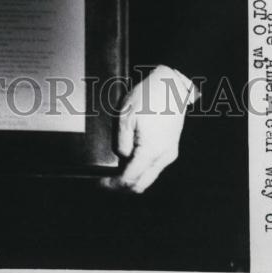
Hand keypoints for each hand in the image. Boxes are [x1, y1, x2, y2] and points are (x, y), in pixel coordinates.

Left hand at [105, 65, 196, 193]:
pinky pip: (154, 167)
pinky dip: (141, 168)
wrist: (171, 85)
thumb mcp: (126, 115)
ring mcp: (169, 154)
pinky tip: (130, 157)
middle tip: (106, 180)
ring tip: (116, 167)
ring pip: (148, 177)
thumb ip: (121, 142)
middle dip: (122, 186)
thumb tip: (122, 158)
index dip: (112, 185)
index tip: (100, 184)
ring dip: (132, 177)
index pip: (130, 179)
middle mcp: (163, 157)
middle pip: (141, 185)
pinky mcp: (171, 148)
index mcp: (151, 150)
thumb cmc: (149, 96)